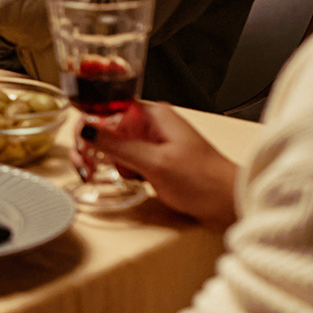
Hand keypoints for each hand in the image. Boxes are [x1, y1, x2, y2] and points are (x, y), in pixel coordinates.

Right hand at [79, 101, 238, 227]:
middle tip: (87, 166)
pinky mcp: (155, 159)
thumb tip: (86, 129)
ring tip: (109, 174)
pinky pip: (127, 158)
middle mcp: (152, 125)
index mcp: (154, 116)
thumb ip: (118, 145)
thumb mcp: (155, 162)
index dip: (89, 125)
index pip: (108, 108)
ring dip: (107, 160)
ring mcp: (153, 142)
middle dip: (94, 146)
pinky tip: (128, 179)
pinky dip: (122, 169)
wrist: (231, 204)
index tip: (81, 146)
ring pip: (116, 144)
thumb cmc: (204, 181)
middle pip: (108, 126)